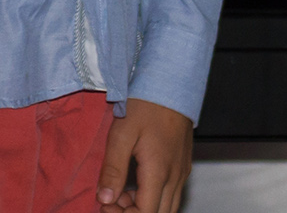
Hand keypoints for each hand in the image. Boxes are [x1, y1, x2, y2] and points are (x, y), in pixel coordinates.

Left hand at [97, 98, 191, 212]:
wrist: (170, 85)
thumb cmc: (145, 105)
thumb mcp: (121, 134)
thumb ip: (113, 169)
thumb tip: (105, 199)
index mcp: (159, 172)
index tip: (104, 205)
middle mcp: (175, 177)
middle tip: (109, 201)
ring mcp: (181, 172)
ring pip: (167, 207)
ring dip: (143, 208)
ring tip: (118, 194)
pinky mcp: (182, 166)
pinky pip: (170, 194)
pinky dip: (152, 198)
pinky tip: (133, 185)